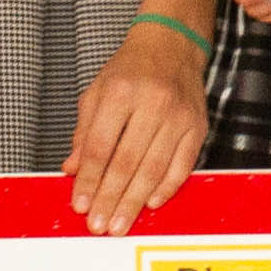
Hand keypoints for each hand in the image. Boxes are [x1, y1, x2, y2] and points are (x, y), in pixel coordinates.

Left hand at [66, 18, 213, 233]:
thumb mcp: (97, 92)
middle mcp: (151, 103)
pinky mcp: (198, 126)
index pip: (99, 146)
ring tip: (120, 223)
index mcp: (120, 93)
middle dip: (110, 198)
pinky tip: (151, 203)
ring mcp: (178, 116)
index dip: (89, 179)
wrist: (173, 45)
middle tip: (99, 225)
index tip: (80, 204)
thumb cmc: (131, 69)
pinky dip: (167, 187)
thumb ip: (84, 132)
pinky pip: (182, 164)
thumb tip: (72, 170)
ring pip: (154, 168)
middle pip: (126, 162)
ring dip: (135, 201)